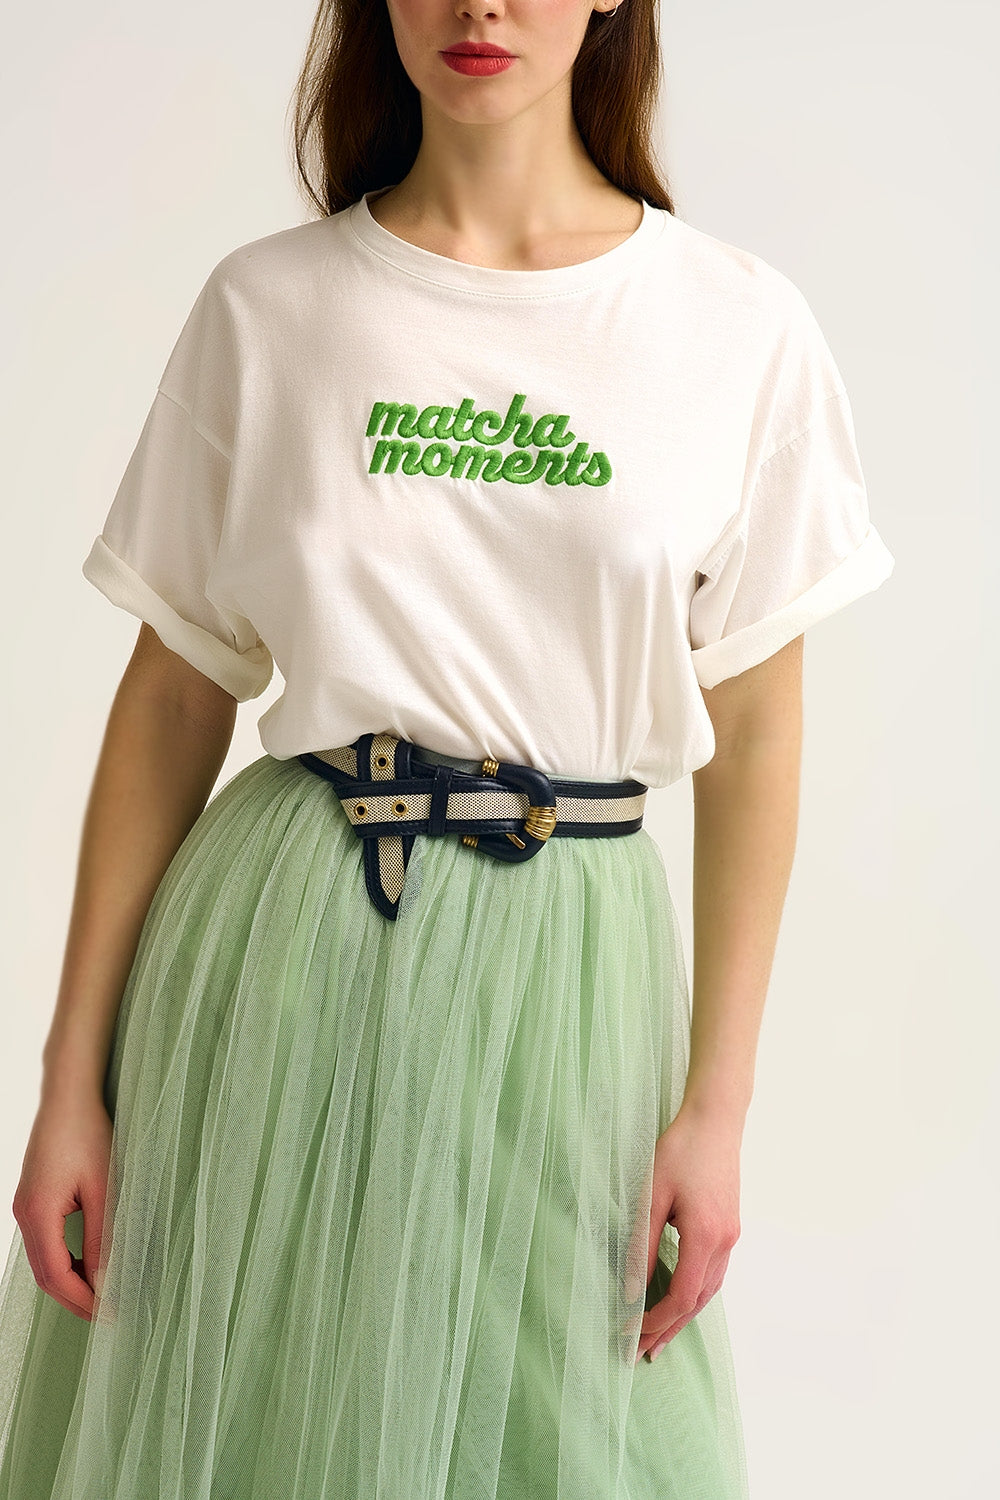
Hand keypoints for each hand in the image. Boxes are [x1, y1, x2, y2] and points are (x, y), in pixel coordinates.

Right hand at [12, 1092, 113, 1320]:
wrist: (69, 1096)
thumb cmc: (88, 1134)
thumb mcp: (104, 1187)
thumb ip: (104, 1235)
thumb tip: (108, 1279)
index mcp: (39, 1214)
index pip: (57, 1276)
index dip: (84, 1301)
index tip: (111, 1315)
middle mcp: (25, 1214)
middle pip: (45, 1276)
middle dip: (76, 1299)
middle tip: (108, 1315)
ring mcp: (26, 1207)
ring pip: (44, 1262)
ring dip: (71, 1282)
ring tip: (103, 1295)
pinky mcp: (33, 1199)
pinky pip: (46, 1244)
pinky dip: (66, 1262)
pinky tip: (90, 1264)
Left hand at [628, 1104, 741, 1362]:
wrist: (716, 1120)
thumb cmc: (679, 1150)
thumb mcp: (652, 1196)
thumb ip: (641, 1245)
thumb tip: (629, 1290)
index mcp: (706, 1237)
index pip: (681, 1296)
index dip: (655, 1319)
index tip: (628, 1332)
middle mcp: (725, 1243)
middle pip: (697, 1302)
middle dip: (668, 1329)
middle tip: (641, 1353)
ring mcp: (732, 1236)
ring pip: (708, 1291)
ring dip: (683, 1316)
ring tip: (659, 1338)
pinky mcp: (730, 1227)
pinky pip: (713, 1274)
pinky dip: (695, 1295)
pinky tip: (680, 1301)